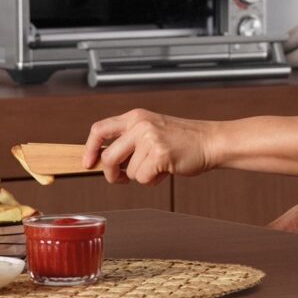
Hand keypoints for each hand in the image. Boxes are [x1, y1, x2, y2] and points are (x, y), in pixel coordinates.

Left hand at [83, 109, 214, 184]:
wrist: (210, 141)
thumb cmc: (181, 140)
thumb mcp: (151, 130)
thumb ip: (129, 140)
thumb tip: (103, 161)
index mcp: (134, 116)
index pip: (99, 129)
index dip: (90, 148)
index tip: (88, 162)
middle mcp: (139, 125)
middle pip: (108, 156)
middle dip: (110, 173)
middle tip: (120, 179)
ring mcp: (150, 139)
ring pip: (127, 172)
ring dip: (140, 176)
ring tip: (158, 166)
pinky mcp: (160, 154)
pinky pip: (142, 178)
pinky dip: (152, 181)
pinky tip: (165, 171)